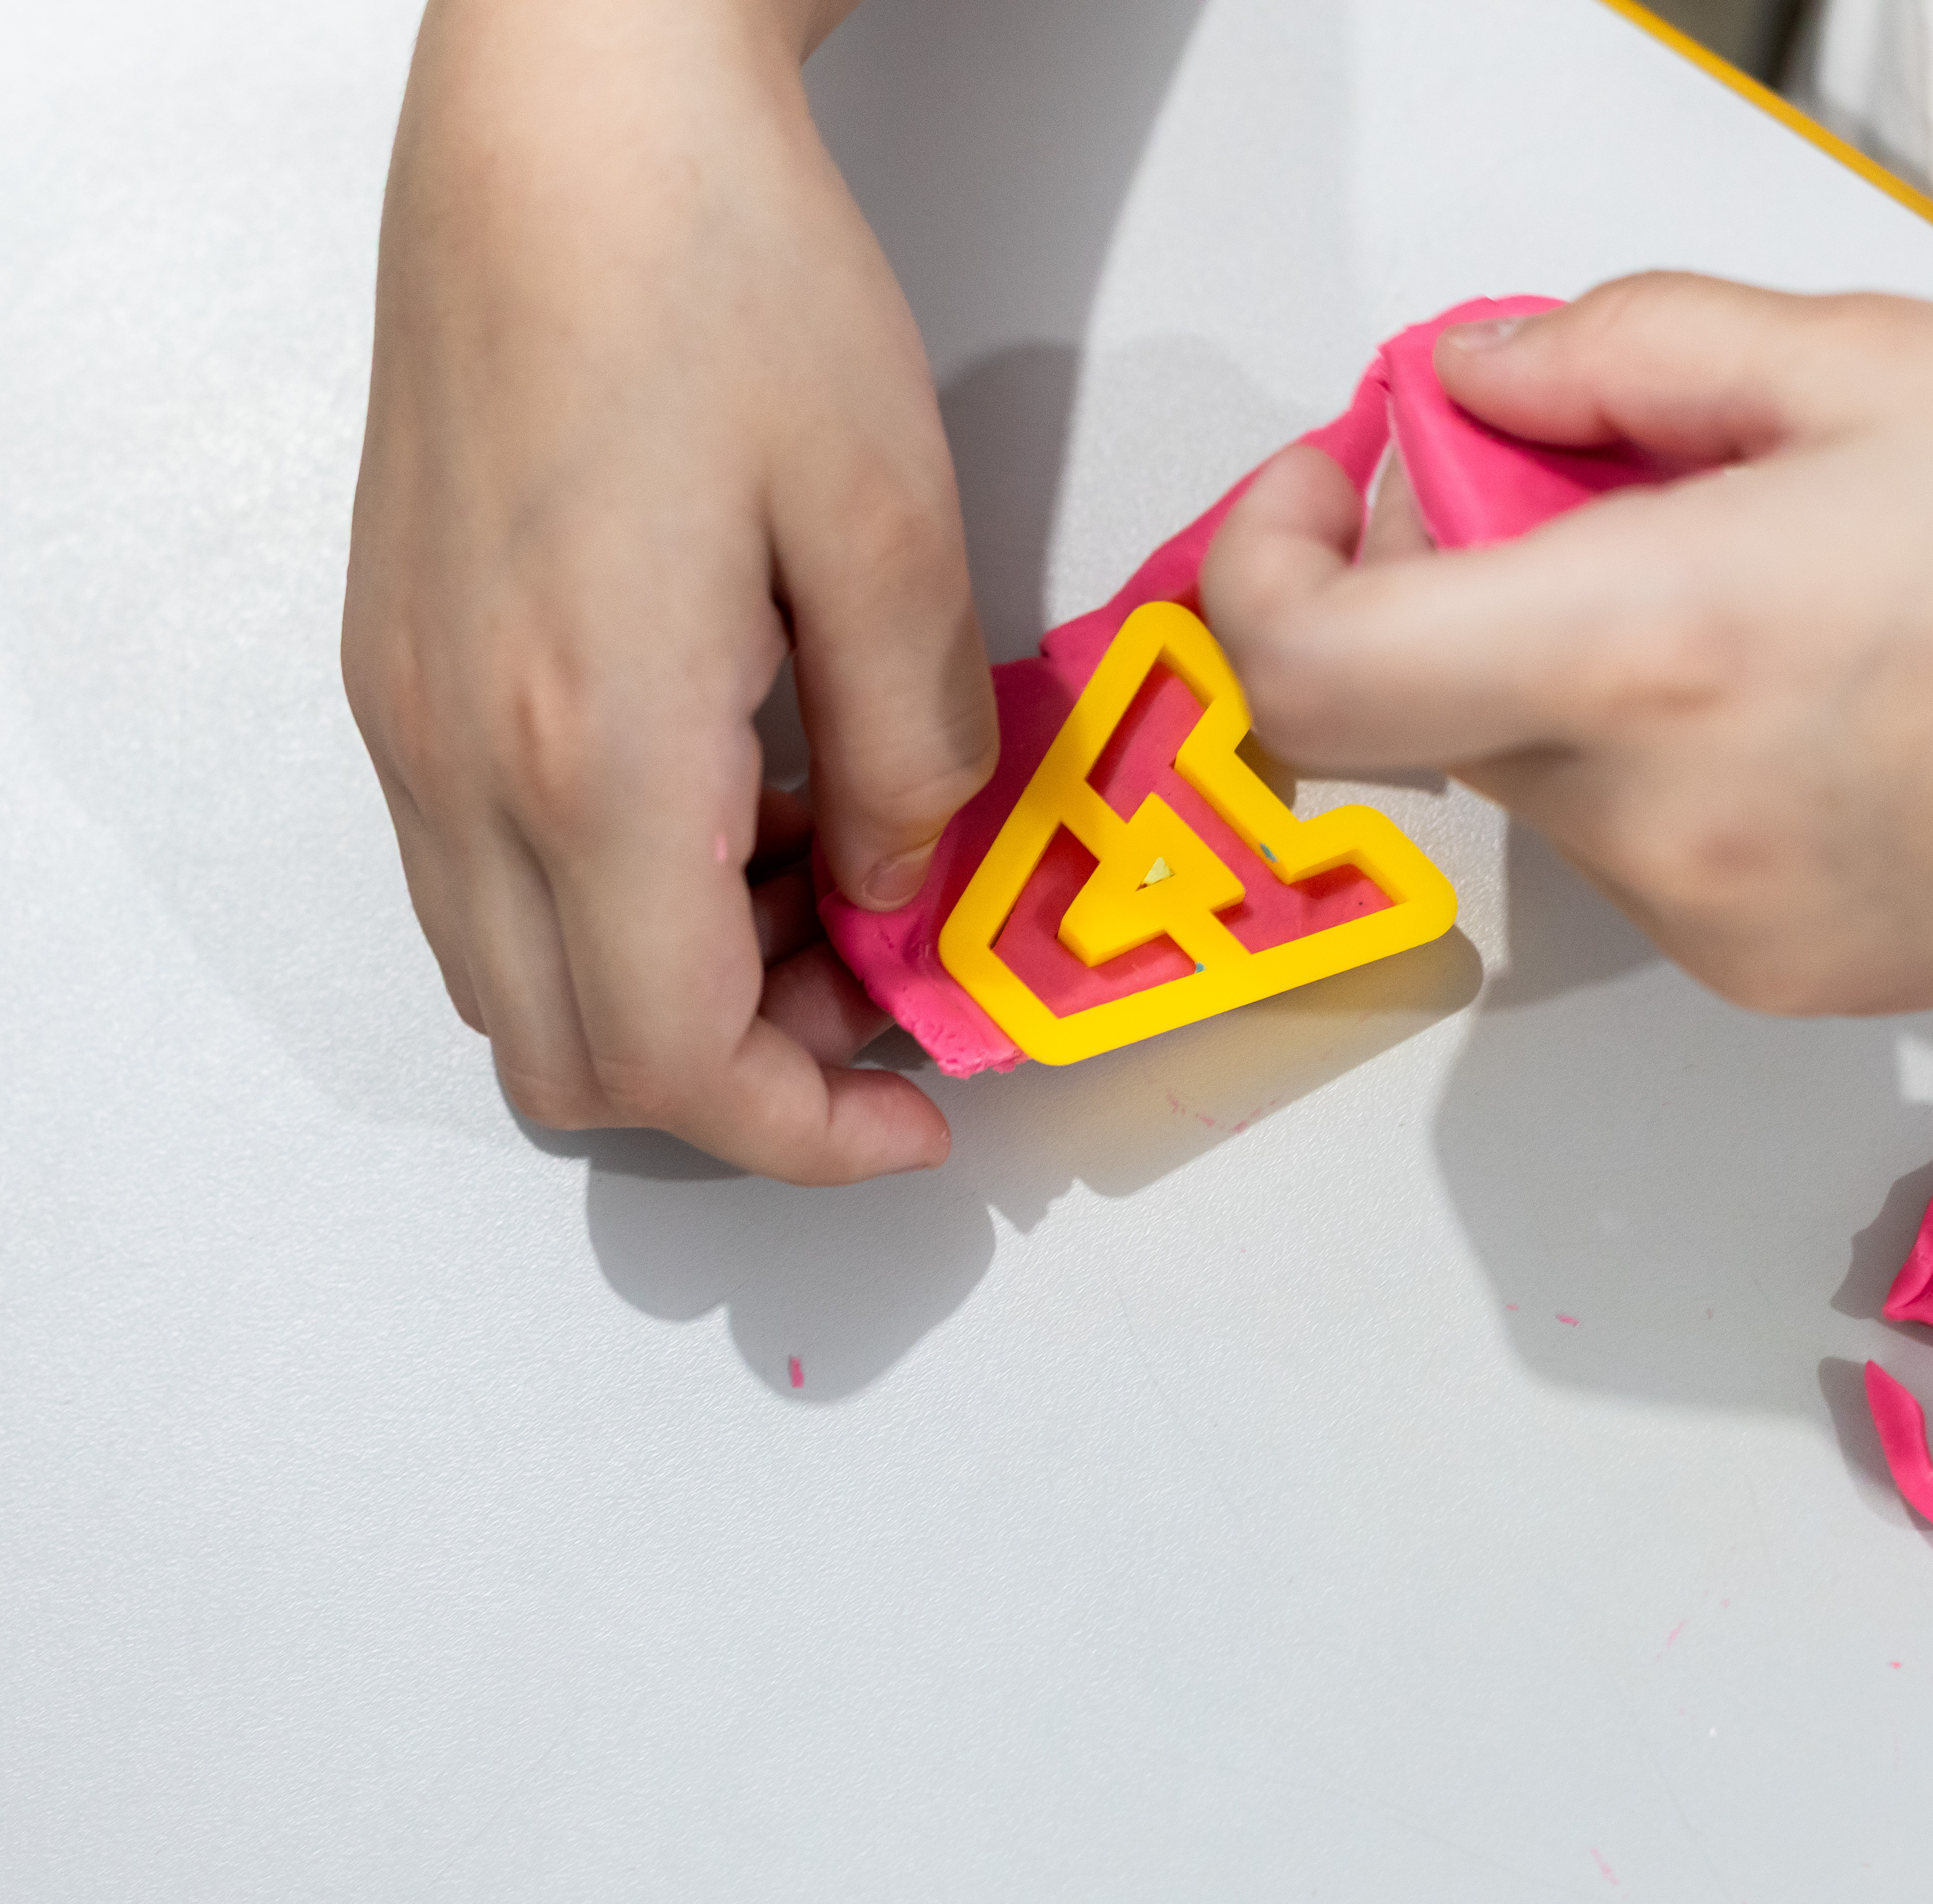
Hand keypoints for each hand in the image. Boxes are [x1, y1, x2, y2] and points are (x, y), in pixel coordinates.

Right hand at [342, 0, 990, 1182]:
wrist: (566, 122)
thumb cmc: (721, 282)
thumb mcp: (894, 528)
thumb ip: (915, 753)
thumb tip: (903, 882)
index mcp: (595, 748)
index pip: (675, 1060)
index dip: (805, 1133)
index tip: (914, 1118)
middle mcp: (462, 761)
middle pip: (574, 1059)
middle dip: (741, 1076)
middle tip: (877, 995)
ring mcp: (408, 719)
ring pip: (518, 978)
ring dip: (671, 991)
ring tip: (820, 885)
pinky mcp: (399, 667)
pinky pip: (486, 872)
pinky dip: (608, 902)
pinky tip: (727, 802)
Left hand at [1204, 274, 1932, 1058]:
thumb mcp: (1860, 354)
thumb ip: (1613, 360)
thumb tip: (1463, 391)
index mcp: (1657, 652)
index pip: (1316, 676)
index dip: (1265, 572)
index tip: (1335, 485)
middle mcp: (1668, 833)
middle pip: (1443, 717)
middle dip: (1473, 589)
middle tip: (1621, 478)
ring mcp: (1733, 936)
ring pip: (1557, 792)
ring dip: (1592, 679)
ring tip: (1785, 588)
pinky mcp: (1801, 987)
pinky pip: (1660, 863)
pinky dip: (1679, 768)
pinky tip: (1842, 695)